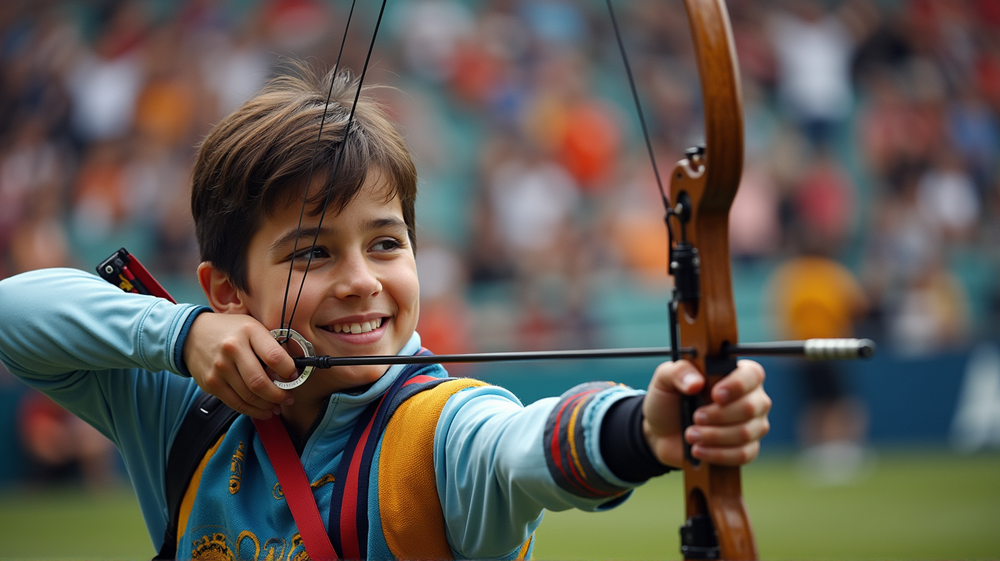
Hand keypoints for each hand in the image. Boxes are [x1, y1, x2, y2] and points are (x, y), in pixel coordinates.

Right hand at [183, 313, 297, 418]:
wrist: (192, 334)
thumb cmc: (230, 331)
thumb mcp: (252, 327)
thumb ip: (270, 345)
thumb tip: (291, 370)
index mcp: (248, 331)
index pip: (274, 357)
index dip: (289, 371)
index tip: (294, 376)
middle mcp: (232, 349)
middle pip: (260, 382)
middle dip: (280, 395)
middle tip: (289, 398)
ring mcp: (219, 368)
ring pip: (249, 397)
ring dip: (268, 406)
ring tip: (278, 405)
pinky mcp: (211, 383)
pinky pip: (236, 403)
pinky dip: (253, 411)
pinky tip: (264, 410)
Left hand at [642, 359, 770, 467]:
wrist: (661, 434)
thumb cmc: (668, 401)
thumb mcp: (664, 379)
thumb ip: (678, 371)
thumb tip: (696, 383)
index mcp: (735, 373)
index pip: (752, 374)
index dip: (737, 385)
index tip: (715, 395)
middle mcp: (751, 398)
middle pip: (750, 407)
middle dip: (719, 415)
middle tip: (696, 417)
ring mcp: (752, 425)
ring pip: (745, 433)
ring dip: (714, 436)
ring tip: (690, 435)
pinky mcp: (747, 449)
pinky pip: (743, 455)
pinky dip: (717, 454)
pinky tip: (698, 450)